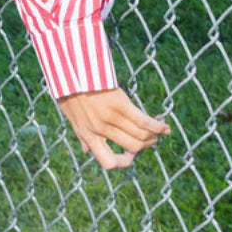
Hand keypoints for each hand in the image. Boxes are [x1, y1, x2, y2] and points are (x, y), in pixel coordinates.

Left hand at [56, 87, 170, 169]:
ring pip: (140, 134)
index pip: (108, 163)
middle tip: (152, 139)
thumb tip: (86, 151)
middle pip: (132, 146)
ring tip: (160, 131)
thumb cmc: (69, 90)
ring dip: (153, 135)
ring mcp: (110, 117)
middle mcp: (100, 129)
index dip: (122, 163)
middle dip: (145, 145)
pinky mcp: (119, 104)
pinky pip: (142, 120)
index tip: (130, 155)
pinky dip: (155, 125)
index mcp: (88, 135)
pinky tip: (163, 125)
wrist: (68, 68)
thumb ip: (81, 135)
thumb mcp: (71, 117)